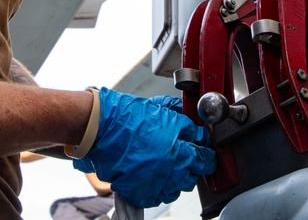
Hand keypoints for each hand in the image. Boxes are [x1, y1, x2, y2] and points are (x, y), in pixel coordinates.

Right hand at [72, 87, 214, 207]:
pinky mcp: (143, 193)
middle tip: (187, 156)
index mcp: (178, 146)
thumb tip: (196, 122)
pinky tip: (156, 176)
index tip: (205, 150)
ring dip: (179, 178)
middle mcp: (171, 167)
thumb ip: (182, 117)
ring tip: (169, 165)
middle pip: (195, 174)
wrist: (100, 128)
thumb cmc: (127, 116)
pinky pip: (161, 197)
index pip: (205, 156)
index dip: (207, 151)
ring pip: (180, 188)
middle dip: (195, 165)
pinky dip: (161, 188)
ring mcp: (157, 182)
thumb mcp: (160, 108)